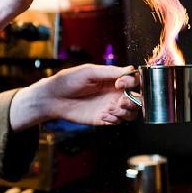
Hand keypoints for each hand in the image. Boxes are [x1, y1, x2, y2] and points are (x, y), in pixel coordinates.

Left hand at [10, 65, 140, 128]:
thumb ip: (110, 72)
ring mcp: (110, 106)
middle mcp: (114, 93)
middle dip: (134, 100)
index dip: (132, 83)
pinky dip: (115, 120)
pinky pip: (119, 122)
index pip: (135, 81)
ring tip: (111, 109)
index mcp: (113, 79)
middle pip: (138, 99)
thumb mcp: (88, 71)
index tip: (119, 83)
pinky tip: (103, 115)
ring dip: (126, 112)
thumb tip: (130, 69)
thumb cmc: (68, 81)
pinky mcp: (104, 119)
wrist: (53, 99)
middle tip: (121, 100)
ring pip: (131, 113)